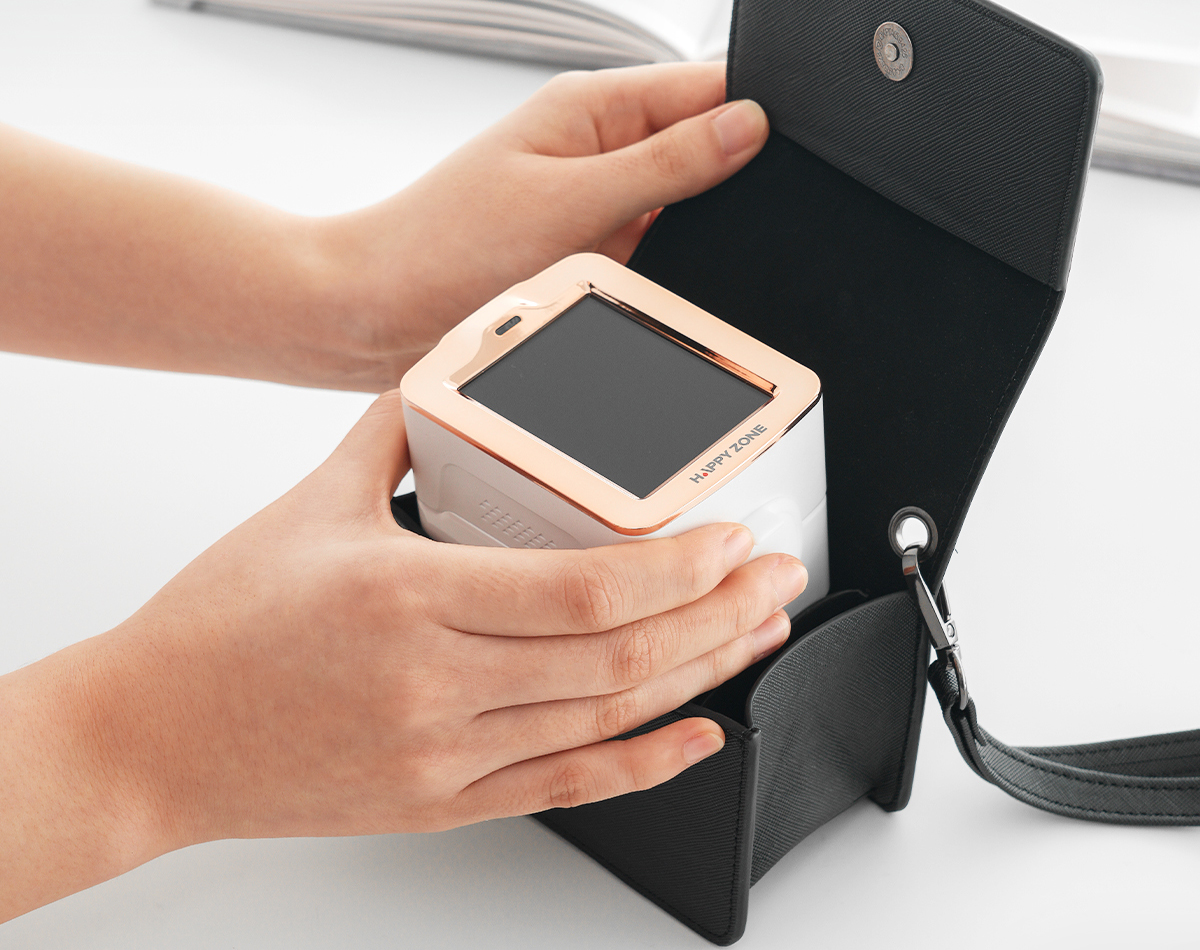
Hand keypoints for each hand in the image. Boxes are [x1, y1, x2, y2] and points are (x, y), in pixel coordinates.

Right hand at [0, 390, 805, 918]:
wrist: (149, 735)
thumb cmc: (217, 624)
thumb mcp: (309, 507)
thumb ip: (391, 433)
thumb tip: (445, 373)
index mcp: (405, 599)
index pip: (580, 591)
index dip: (675, 568)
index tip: (728, 537)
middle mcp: (433, 687)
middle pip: (616, 658)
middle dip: (716, 615)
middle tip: (773, 578)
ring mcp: (442, 756)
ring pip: (605, 721)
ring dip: (699, 676)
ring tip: (755, 634)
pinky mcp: (440, 803)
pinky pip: (565, 789)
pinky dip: (644, 764)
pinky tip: (699, 736)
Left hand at [325, 62, 768, 387]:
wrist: (382, 314)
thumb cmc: (444, 245)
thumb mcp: (569, 201)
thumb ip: (664, 165)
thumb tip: (750, 126)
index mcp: (594, 106)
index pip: (706, 87)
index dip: (756, 114)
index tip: (787, 153)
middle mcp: (599, 148)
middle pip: (704, 149)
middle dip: (729, 183)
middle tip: (715, 222)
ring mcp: (598, 204)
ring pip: (684, 210)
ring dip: (691, 234)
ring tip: (652, 255)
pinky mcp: (590, 252)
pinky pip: (655, 254)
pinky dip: (664, 269)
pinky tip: (645, 284)